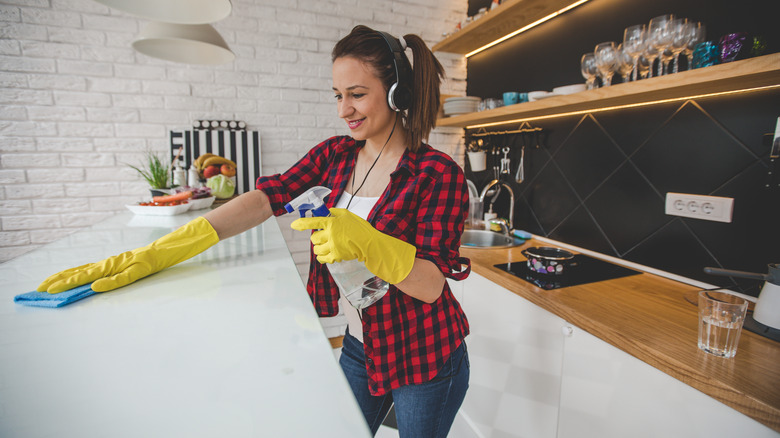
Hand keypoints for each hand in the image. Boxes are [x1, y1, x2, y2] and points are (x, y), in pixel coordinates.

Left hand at [37, 217, 218, 292]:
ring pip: (101, 271)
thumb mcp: (147, 265)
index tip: (49, 283)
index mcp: (122, 259)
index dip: (68, 275)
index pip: (89, 267)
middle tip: (42, 288)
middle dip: (63, 279)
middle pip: (88, 269)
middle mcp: (124, 258)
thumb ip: (129, 271)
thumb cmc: (171, 251)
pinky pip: (126, 275)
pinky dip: (111, 281)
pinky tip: (97, 286)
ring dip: (78, 279)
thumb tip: (110, 281)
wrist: (191, 236)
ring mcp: (134, 260)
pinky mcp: (146, 263)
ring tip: (58, 287)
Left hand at [290, 208, 415, 283]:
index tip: (294, 225)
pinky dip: (322, 257)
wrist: (370, 244)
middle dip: (316, 238)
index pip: (312, 222)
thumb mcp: (347, 215)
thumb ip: (334, 213)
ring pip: (316, 249)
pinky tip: (327, 254)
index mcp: (332, 223)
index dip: (301, 223)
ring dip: (318, 248)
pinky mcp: (336, 256)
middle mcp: (330, 235)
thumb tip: (325, 212)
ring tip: (325, 246)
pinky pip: (322, 259)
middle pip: (313, 238)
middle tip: (323, 236)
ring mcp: (333, 247)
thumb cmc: (360, 228)